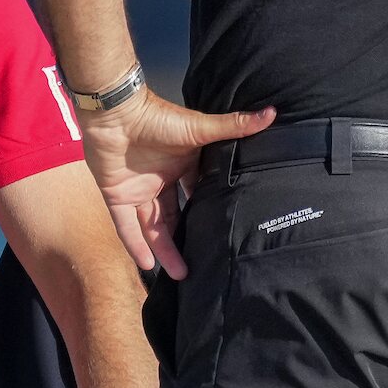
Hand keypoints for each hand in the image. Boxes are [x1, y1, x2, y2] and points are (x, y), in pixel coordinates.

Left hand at [78, 88, 273, 278]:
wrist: (115, 113)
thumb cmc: (158, 118)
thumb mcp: (200, 127)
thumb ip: (233, 126)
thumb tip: (272, 113)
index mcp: (181, 165)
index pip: (195, 194)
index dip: (206, 213)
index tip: (221, 232)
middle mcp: (160, 180)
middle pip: (174, 218)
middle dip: (185, 241)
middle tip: (200, 265)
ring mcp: (138, 190)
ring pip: (152, 227)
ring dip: (164, 250)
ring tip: (181, 275)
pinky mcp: (116, 196)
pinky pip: (125, 227)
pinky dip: (135, 245)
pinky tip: (147, 265)